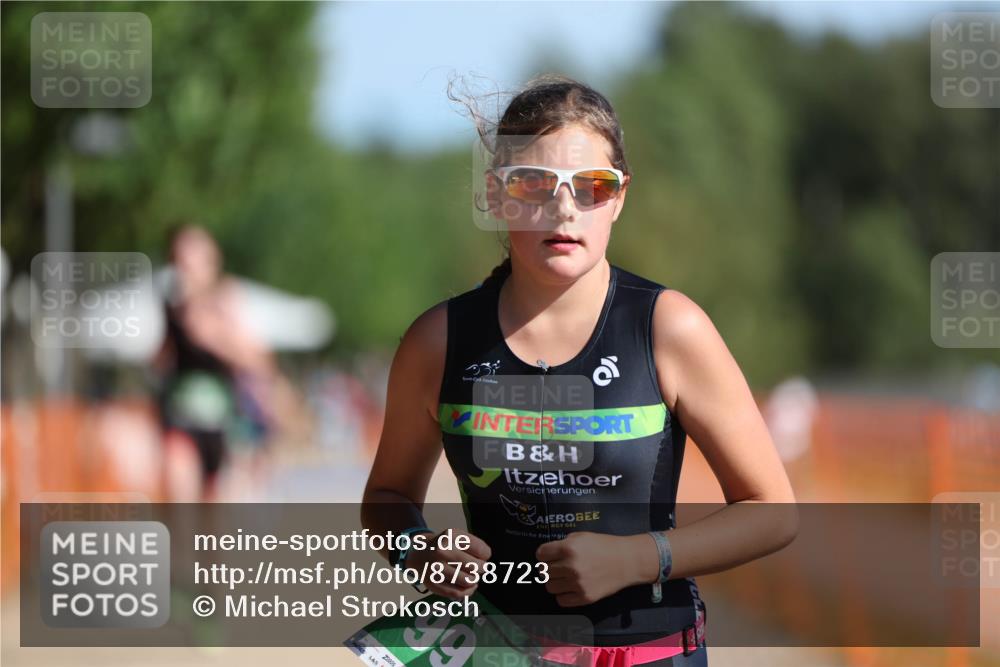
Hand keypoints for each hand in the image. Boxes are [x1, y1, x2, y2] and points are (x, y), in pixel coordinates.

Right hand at [405, 530, 491, 600]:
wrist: (418, 554)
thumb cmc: (444, 546)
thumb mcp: (456, 536)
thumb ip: (474, 545)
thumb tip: (486, 562)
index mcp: (450, 537)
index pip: (480, 549)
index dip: (486, 554)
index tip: (484, 556)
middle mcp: (442, 552)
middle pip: (476, 566)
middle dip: (482, 568)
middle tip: (480, 567)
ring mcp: (436, 569)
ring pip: (468, 581)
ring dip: (474, 580)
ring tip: (472, 576)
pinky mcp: (433, 584)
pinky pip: (458, 593)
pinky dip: (468, 591)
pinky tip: (469, 586)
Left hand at [536, 532, 651, 606]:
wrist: (627, 561)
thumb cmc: (604, 546)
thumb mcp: (581, 536)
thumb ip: (563, 544)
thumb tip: (547, 555)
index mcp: (568, 548)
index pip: (541, 554)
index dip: (544, 554)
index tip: (549, 555)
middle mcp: (571, 567)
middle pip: (543, 571)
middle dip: (548, 568)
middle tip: (558, 566)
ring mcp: (578, 584)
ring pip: (550, 587)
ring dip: (554, 581)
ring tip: (565, 577)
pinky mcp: (584, 597)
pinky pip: (561, 600)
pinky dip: (563, 595)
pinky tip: (570, 587)